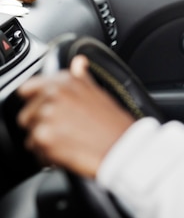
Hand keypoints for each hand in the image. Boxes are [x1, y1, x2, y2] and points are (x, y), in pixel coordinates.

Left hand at [17, 55, 134, 178]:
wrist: (123, 148)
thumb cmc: (114, 124)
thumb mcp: (100, 93)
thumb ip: (81, 78)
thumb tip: (78, 62)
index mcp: (65, 82)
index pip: (28, 88)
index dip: (35, 102)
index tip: (46, 111)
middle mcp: (54, 95)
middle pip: (26, 115)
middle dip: (41, 125)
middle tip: (66, 130)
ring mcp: (47, 116)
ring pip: (30, 134)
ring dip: (45, 141)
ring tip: (69, 141)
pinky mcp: (44, 138)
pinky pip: (35, 150)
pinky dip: (48, 155)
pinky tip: (68, 151)